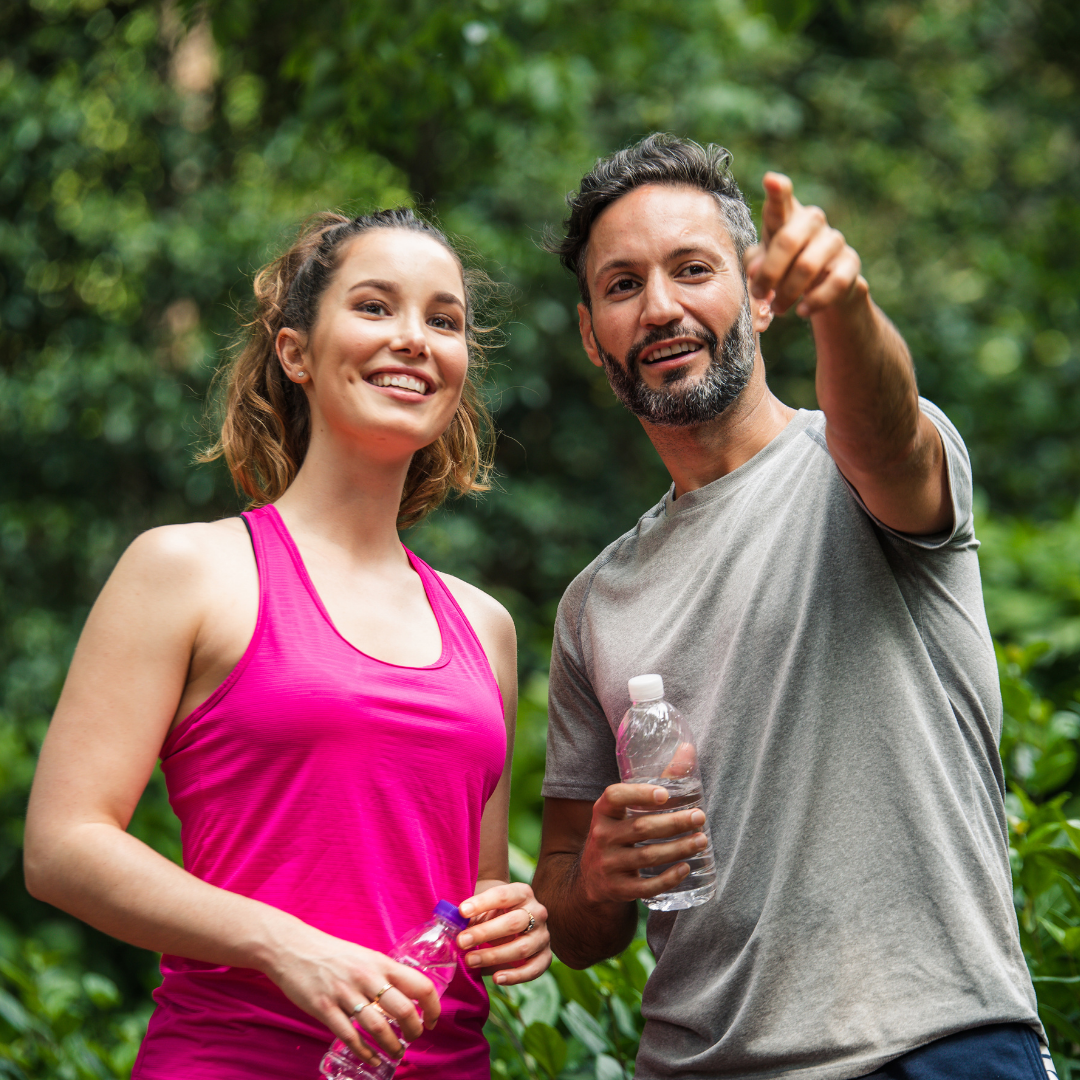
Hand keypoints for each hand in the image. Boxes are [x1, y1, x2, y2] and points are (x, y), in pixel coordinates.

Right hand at [264, 925, 440, 1067]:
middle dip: (414, 1030)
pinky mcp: (324, 1008)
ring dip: (391, 1046)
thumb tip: (404, 995)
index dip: (433, 1007)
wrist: (292, 947)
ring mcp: (345, 993)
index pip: (420, 985)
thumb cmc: (331, 952)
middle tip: (414, 1038)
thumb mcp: (364, 956)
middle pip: (403, 1010)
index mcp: (380, 963)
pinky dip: (364, 1052)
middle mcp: (367, 977)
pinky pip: (349, 1036)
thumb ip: (383, 974)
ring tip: (397, 1053)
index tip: (433, 1020)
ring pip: (378, 1027)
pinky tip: (372, 1059)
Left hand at [457, 882, 551, 985]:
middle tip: (461, 941)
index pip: (502, 896)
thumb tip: (454, 924)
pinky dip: (515, 976)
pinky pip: (534, 969)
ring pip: (522, 948)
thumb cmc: (495, 912)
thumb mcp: (486, 907)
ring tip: (470, 961)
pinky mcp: (545, 956)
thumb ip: (473, 915)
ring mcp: (543, 935)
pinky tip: (496, 978)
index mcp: (522, 893)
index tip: (461, 911)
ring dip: (494, 956)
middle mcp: (537, 912)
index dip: (482, 903)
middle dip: (484, 933)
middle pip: (513, 923)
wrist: (514, 919)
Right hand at [578, 783, 707, 904]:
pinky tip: (685, 868)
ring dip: (679, 849)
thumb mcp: (626, 810)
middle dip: (674, 823)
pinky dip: (667, 879)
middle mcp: (601, 836)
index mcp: (602, 811)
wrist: (591, 879)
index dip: (639, 794)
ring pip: (647, 857)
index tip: (665, 794)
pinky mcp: (617, 889)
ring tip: (702, 841)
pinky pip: (645, 887)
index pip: (615, 797)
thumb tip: (688, 749)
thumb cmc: (619, 834)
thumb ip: (657, 782)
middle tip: (700, 817)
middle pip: (641, 828)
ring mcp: (608, 865)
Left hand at [744, 172, 864, 318]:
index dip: (777, 190)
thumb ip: (754, 265)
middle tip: (759, 295)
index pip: (781, 201)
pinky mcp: (851, 263)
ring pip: (808, 266)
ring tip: (778, 309)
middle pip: (787, 241)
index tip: (771, 180)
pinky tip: (802, 311)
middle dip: (769, 274)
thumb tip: (755, 272)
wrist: (820, 290)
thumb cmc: (783, 269)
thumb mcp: (762, 265)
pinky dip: (814, 301)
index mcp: (786, 217)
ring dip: (788, 293)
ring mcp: (834, 240)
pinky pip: (834, 284)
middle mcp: (812, 221)